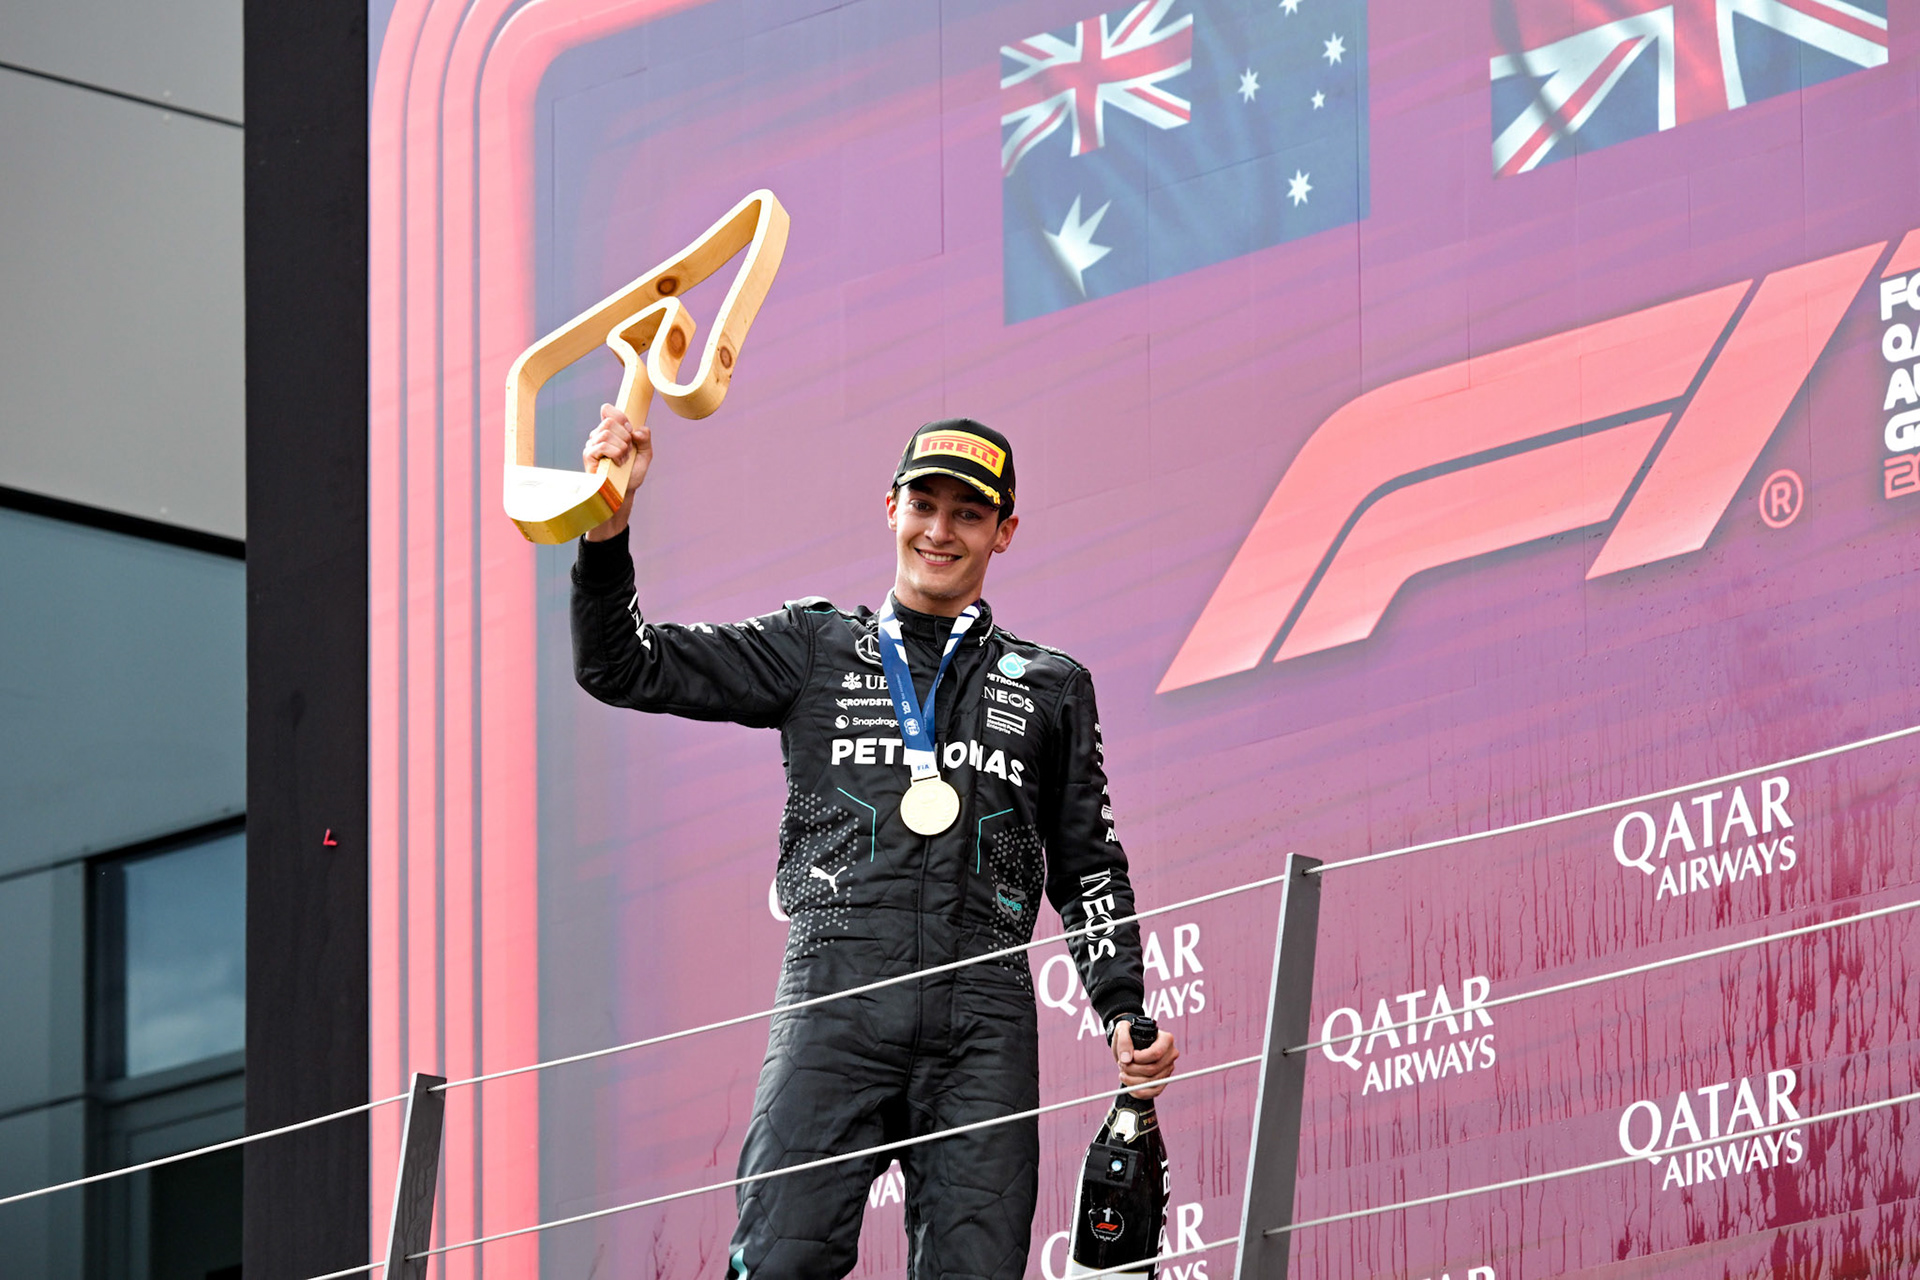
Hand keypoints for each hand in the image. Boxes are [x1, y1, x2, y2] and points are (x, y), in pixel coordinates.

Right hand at [582, 403, 650, 540]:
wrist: (625, 492)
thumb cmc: (632, 473)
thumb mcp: (645, 455)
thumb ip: (645, 439)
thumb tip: (637, 431)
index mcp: (611, 431)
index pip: (608, 410)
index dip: (620, 416)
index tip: (630, 430)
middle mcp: (598, 435)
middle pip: (609, 421)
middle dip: (625, 436)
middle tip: (629, 451)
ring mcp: (592, 445)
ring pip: (605, 433)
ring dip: (621, 447)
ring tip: (624, 460)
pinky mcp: (589, 456)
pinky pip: (601, 445)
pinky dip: (615, 453)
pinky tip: (618, 463)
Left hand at [1111, 1019, 1177, 1099]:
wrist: (1129, 1046)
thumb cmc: (1129, 1035)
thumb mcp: (1122, 1029)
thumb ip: (1124, 1040)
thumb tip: (1126, 1059)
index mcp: (1166, 1039)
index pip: (1156, 1053)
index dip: (1139, 1058)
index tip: (1127, 1057)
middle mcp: (1170, 1054)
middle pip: (1153, 1069)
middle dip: (1133, 1070)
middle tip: (1122, 1065)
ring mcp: (1168, 1069)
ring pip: (1152, 1082)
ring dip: (1133, 1081)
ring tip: (1123, 1073)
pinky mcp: (1163, 1081)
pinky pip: (1154, 1092)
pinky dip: (1139, 1092)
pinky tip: (1130, 1087)